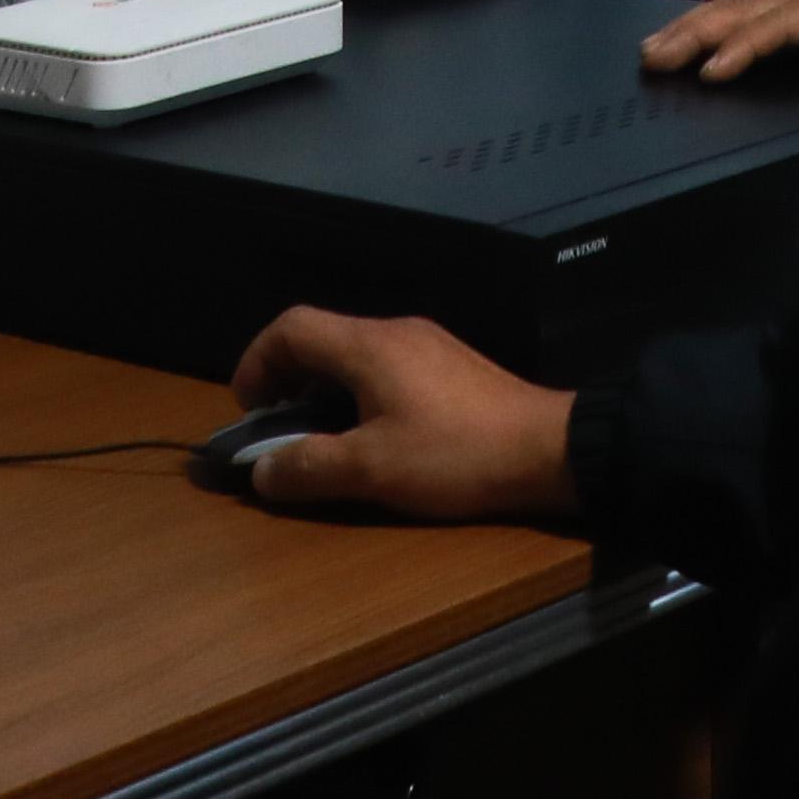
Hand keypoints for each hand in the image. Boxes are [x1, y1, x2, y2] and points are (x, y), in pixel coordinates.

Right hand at [223, 309, 579, 526]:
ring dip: (323, 387)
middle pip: (322, 335)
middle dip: (286, 376)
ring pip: (355, 352)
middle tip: (276, 425)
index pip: (291, 327)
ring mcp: (430, 344)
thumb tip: (259, 472)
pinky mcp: (454, 367)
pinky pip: (387, 366)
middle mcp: (396, 331)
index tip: (247, 409)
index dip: (256, 362)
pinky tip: (373, 434)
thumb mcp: (373, 470)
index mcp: (369, 346)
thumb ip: (309, 468)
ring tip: (318, 435)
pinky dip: (358, 391)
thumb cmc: (455, 455)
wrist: (550, 450)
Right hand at [640, 0, 798, 84]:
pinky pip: (752, 2)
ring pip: (741, 3)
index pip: (782, 26)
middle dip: (695, 33)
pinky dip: (717, 16)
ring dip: (695, 25)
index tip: (712, 72)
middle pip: (744, 9)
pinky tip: (698, 28)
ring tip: (655, 47)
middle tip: (652, 58)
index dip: (746, 49)